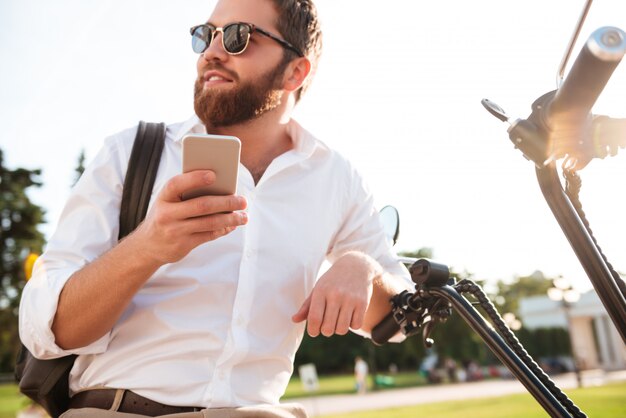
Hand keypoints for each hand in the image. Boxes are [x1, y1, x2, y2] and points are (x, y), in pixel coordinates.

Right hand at [133, 170, 247, 264]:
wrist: (148, 245)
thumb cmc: (165, 215)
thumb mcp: (168, 201)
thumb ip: (187, 193)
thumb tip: (221, 186)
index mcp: (164, 197)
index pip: (177, 184)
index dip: (194, 178)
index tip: (213, 174)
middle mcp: (167, 214)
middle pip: (202, 205)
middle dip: (226, 202)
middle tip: (243, 200)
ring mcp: (175, 231)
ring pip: (209, 223)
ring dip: (230, 219)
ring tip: (244, 216)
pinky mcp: (183, 245)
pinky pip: (209, 235)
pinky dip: (223, 229)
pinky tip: (232, 225)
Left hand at [292, 252, 379, 336]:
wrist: (356, 266)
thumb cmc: (333, 281)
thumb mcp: (318, 288)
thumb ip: (306, 306)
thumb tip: (294, 320)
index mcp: (321, 291)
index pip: (314, 319)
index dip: (313, 330)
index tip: (314, 331)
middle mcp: (336, 295)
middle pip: (328, 328)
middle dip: (326, 331)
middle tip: (327, 325)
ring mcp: (350, 299)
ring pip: (342, 329)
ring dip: (339, 329)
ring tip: (338, 320)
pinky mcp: (363, 303)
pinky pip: (356, 325)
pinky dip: (352, 325)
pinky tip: (350, 316)